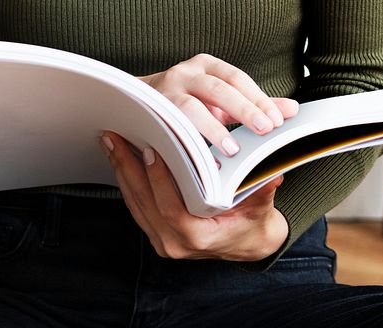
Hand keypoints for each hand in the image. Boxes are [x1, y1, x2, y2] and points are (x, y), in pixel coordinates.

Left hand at [100, 131, 288, 260]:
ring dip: (121, 170)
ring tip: (111, 141)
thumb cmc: (253, 221)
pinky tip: (119, 157)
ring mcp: (163, 240)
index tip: (151, 150)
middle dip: (128, 167)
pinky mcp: (156, 233)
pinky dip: (126, 179)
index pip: (172, 208)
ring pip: (134, 203)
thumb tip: (271, 174)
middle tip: (115, 138)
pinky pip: (135, 205)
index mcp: (199, 237)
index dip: (159, 180)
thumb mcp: (262, 205)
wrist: (249, 244)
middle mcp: (176, 243)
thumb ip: (262, 190)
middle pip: (144, 203)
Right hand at [140, 54, 298, 156]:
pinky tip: (204, 164)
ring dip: (214, 130)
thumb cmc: (190, 103)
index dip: (258, 99)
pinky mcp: (151, 114)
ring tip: (233, 151)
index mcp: (207, 65)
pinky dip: (190, 146)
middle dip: (243, 110)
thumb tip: (292, 110)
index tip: (277, 121)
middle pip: (219, 89)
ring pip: (192, 108)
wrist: (139, 104)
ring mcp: (165, 91)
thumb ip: (254, 104)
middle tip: (264, 130)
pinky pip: (172, 129)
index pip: (237, 78)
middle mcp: (185, 72)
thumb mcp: (222, 101)